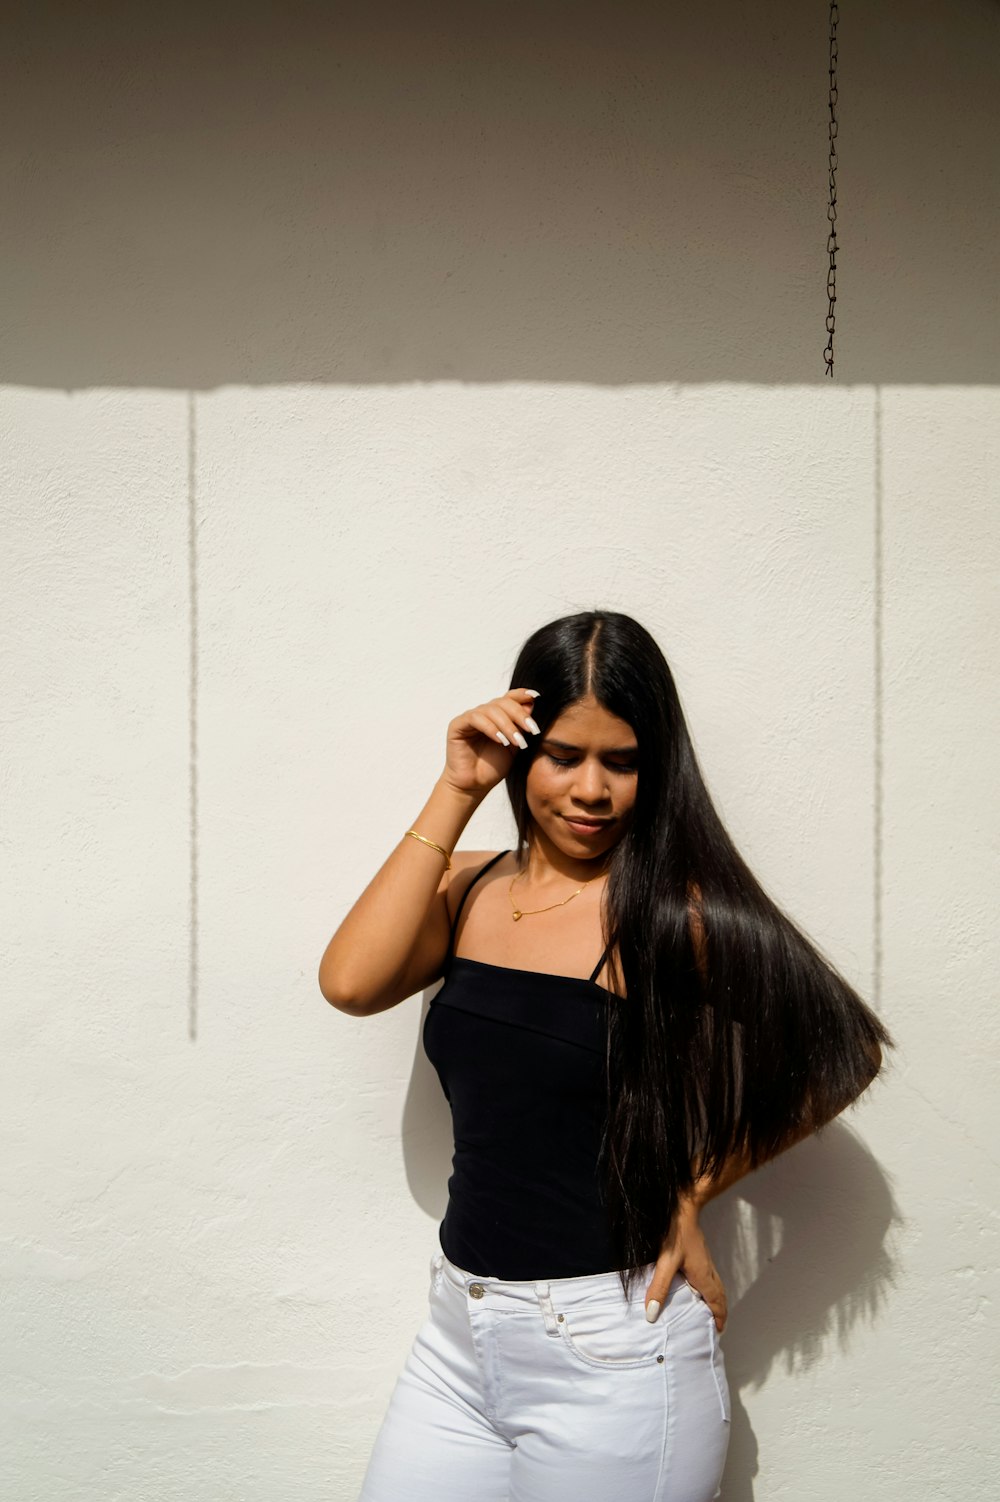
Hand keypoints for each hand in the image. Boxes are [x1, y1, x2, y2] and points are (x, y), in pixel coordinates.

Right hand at [440, 688, 541, 798]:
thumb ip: (521, 727)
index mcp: (497, 716)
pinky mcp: (457, 725)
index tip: (537, 697)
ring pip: (491, 709)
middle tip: (532, 729)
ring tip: (516, 741)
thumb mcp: (515, 745)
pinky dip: (491, 728)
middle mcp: (484, 713)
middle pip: (503, 702)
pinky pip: (475, 718)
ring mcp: (470, 718)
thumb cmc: (493, 767)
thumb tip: (532, 705)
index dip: (522, 694)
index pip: (510, 697)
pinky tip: (500, 740)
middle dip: (520, 715)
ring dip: (507, 725)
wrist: (475, 785)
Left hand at [645, 1195, 726, 1333]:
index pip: (717, 1302)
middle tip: (714, 1325)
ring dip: (715, 1300)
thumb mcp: (666, 1262)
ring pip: (716, 1285)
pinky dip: (709, 1288)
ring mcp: (706, 1260)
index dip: (719, 1317)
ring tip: (707, 1311)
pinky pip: (710, 1277)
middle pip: (720, 1295)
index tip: (718, 1331)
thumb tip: (652, 1314)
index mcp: (704, 1276)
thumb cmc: (676, 1232)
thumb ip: (658, 1287)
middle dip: (719, 1312)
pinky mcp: (700, 1253)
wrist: (683, 1205)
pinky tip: (696, 1286)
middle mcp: (708, 1270)